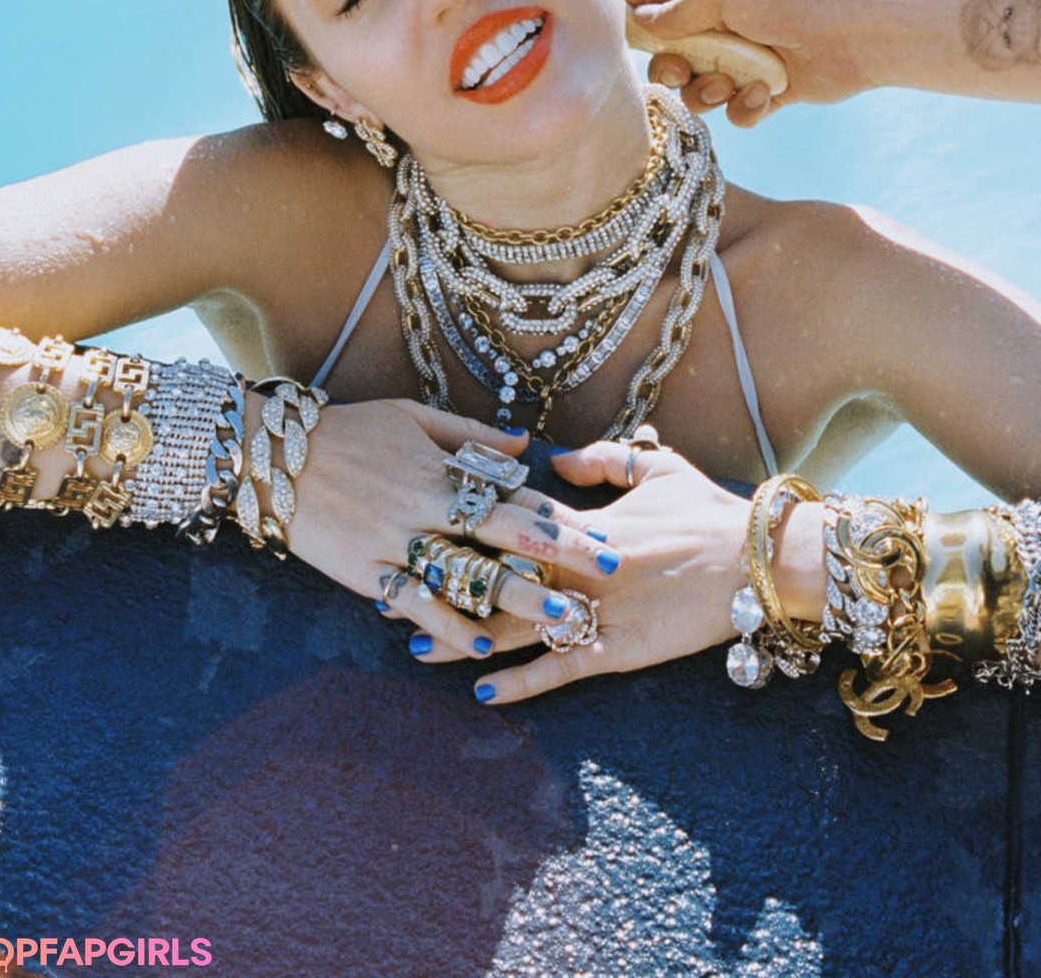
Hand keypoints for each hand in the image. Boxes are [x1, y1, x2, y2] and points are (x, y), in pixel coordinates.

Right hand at [270, 398, 619, 663]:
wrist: (274, 455)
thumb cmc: (349, 429)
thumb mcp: (412, 417)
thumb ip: (471, 435)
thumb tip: (525, 445)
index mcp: (439, 468)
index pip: (511, 496)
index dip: (558, 518)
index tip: (602, 536)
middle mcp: (423, 505)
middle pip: (503, 534)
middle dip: (558, 556)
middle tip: (608, 573)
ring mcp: (393, 541)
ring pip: (465, 574)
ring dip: (517, 599)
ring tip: (562, 618)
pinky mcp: (365, 572)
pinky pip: (414, 603)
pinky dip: (448, 627)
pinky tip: (483, 649)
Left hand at [415, 437, 751, 702]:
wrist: (757, 560)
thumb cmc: (707, 510)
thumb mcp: (656, 466)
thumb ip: (602, 458)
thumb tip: (554, 456)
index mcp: (582, 522)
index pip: (509, 522)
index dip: (462, 526)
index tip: (418, 525)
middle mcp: (577, 566)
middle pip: (496, 576)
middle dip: (446, 584)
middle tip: (392, 591)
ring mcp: (595, 610)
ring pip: (517, 626)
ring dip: (466, 637)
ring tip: (417, 647)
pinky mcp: (618, 648)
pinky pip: (560, 670)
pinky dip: (521, 683)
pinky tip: (482, 693)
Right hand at [625, 0, 870, 126]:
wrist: (854, 32)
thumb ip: (679, 10)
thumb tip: (641, 21)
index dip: (632, 12)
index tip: (610, 29)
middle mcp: (726, 24)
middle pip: (672, 54)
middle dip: (672, 68)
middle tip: (683, 71)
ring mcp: (746, 59)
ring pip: (700, 88)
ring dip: (708, 92)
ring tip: (729, 85)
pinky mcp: (768, 92)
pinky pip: (736, 111)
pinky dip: (745, 108)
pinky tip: (765, 97)